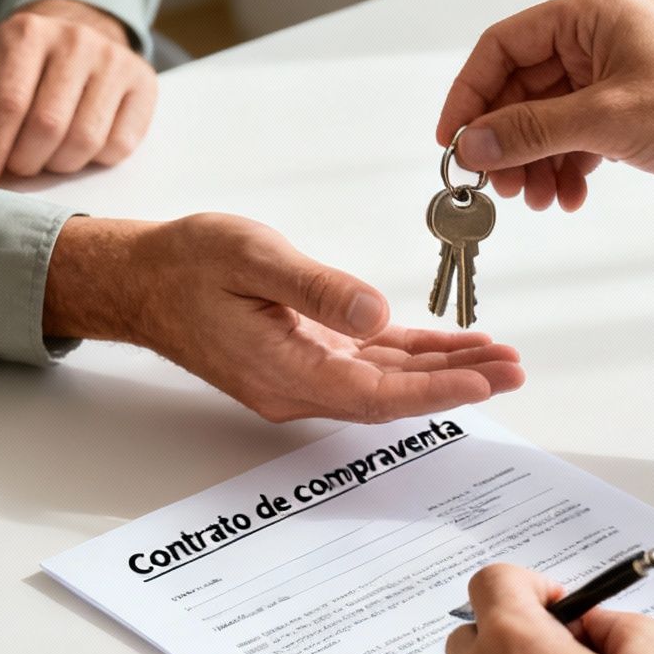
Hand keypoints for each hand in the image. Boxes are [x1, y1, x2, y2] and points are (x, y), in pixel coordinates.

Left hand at [0, 0, 157, 184]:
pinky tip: (77, 146)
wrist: (74, 35)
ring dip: (58, 165)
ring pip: (84, 141)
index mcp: (26, 33)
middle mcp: (76, 40)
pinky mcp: (144, 84)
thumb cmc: (16, 66)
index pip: (8, 103)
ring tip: (45, 155)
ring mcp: (115, 61)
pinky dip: (93, 160)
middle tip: (16, 166)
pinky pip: (119, 146)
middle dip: (24, 161)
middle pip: (48, 126)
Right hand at [44, 214, 524, 421]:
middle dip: (456, 384)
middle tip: (514, 371)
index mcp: (284, 369)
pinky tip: (450, 348)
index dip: (436, 390)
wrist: (139, 280)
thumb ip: (315, 287)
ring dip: (442, 371)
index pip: (377, 393)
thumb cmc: (187, 263)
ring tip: (499, 359)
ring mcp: (301, 377)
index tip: (485, 381)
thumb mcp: (252, 256)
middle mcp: (297, 386)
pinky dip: (412, 357)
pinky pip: (369, 365)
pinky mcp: (304, 358)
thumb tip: (376, 312)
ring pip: (387, 383)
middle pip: (392, 397)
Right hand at [436, 0, 653, 222]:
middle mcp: (603, 38)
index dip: (471, 93)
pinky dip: (566, 168)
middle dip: (507, 139)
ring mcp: (619, 76)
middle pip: (523, 86)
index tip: (452, 140)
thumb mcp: (605, 121)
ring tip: (536, 199)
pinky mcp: (634, 113)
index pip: (504, 45)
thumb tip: (472, 143)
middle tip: (496, 184)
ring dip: (535, 161)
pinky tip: (568, 197)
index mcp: (594, 13)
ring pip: (549, 118)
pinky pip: (578, 138)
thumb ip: (529, 131)